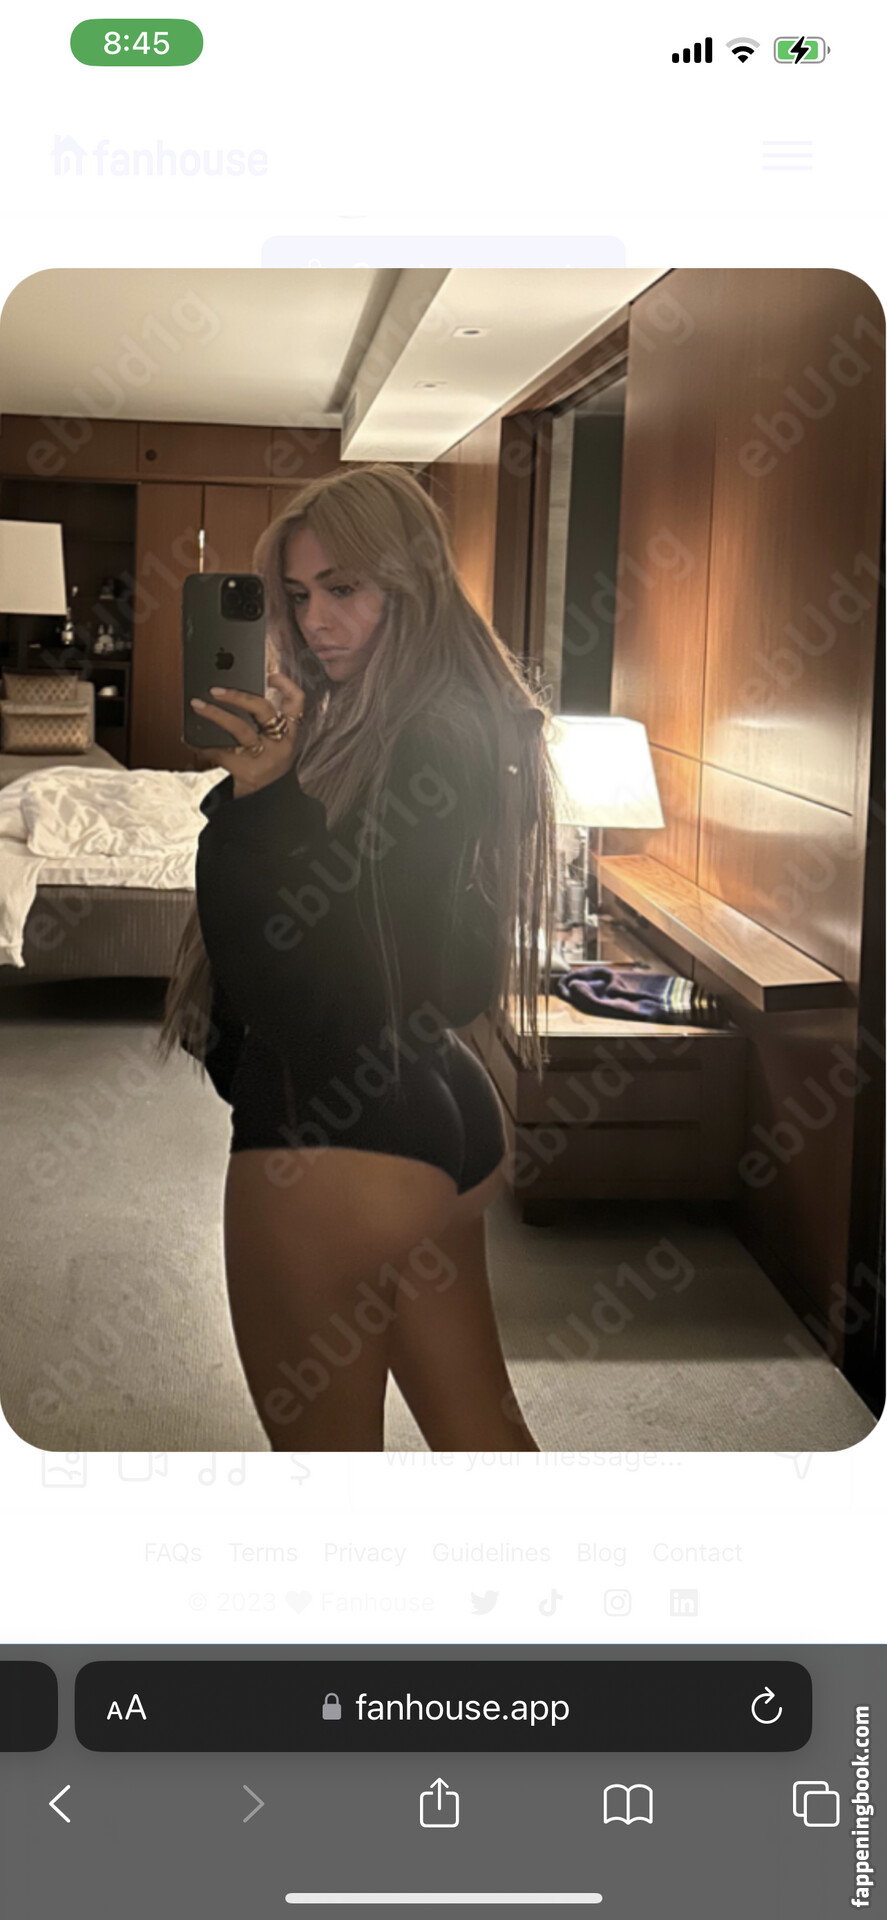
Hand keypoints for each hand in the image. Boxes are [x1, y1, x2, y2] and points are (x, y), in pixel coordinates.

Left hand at [190, 672, 304, 796]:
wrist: (267, 805)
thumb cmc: (266, 769)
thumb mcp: (274, 746)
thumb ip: (262, 724)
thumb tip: (231, 696)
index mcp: (290, 733)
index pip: (296, 702)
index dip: (284, 684)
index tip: (268, 674)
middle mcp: (280, 744)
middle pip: (263, 709)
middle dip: (239, 695)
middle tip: (216, 690)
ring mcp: (265, 758)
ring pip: (240, 729)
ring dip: (216, 714)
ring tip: (198, 706)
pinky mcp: (247, 771)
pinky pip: (222, 752)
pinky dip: (203, 746)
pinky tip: (192, 742)